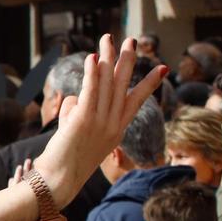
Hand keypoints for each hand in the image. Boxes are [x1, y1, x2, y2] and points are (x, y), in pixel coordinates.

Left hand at [35, 36, 166, 205]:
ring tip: (108, 38)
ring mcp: (100, 123)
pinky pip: (90, 91)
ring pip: (106, 84)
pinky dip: (92, 73)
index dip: (149, 83)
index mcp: (117, 130)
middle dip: (127, 61)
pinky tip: (93, 57)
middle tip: (130, 40)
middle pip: (122, 86)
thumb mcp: (78, 133)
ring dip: (107, 58)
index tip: (163, 67)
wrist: (58, 181)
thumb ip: (78, 112)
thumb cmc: (65, 160)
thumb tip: (73, 97)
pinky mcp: (83, 121)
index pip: (136, 101)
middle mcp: (113, 125)